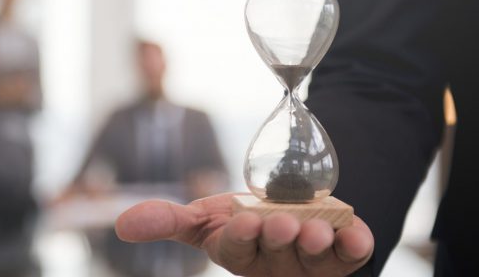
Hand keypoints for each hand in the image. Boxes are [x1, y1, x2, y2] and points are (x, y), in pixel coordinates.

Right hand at [115, 193, 372, 276]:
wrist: (293, 214)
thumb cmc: (243, 222)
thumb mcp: (205, 218)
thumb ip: (167, 220)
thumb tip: (121, 225)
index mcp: (240, 255)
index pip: (238, 249)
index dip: (243, 237)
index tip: (246, 220)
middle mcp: (276, 264)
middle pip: (277, 253)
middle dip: (279, 237)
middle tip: (281, 223)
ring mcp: (312, 263)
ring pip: (315, 257)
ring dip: (316, 243)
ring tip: (315, 228)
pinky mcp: (344, 256)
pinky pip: (354, 254)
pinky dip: (357, 243)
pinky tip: (355, 233)